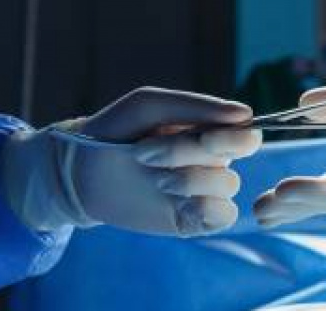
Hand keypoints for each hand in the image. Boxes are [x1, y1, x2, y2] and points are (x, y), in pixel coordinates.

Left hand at [1, 88, 261, 236]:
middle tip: (146, 152)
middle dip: (191, 153)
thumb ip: (196, 106)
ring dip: (190, 179)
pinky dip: (209, 207)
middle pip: (233, 157)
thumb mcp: (149, 106)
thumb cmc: (116, 130)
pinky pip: (225, 215)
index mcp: (207, 131)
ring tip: (154, 178)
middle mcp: (210, 160)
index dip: (231, 136)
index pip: (246, 133)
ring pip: (228, 185)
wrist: (79, 171)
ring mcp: (202, 191)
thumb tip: (246, 114)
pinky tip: (180, 202)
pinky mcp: (192, 219)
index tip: (200, 136)